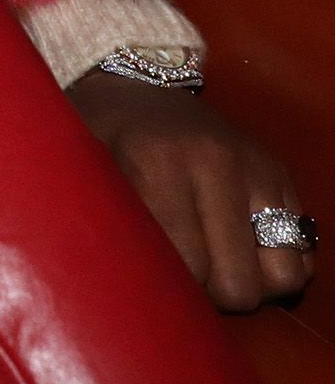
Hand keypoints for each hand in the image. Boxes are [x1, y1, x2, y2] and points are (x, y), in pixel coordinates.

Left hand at [70, 71, 314, 309]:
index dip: (173, 290)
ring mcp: (254, 167)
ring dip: (252, 283)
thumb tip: (117, 284)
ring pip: (284, 274)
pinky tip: (242, 253)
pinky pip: (303, 251)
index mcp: (156, 163)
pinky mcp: (278, 173)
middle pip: (239, 283)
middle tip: (185, 278)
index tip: (152, 279)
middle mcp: (214, 162)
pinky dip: (277, 264)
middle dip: (213, 294)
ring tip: (217, 268)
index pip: (189, 266)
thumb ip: (96, 220)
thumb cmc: (99, 138)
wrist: (132, 89)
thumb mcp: (81, 170)